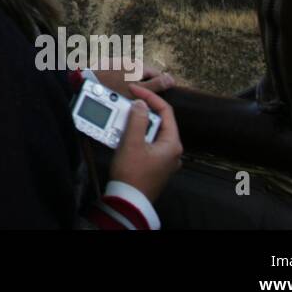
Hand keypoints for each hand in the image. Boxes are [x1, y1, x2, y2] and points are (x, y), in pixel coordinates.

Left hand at [93, 63, 174, 97]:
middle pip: (144, 73)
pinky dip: (120, 81)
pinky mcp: (106, 66)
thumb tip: (171, 79)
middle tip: (143, 99)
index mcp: (138, 65)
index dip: (161, 84)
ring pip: (131, 74)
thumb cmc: (114, 89)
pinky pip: (119, 74)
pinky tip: (117, 90)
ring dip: (133, 83)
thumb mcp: (138, 90)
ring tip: (129, 96)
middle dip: (146, 84)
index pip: (157, 73)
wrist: (86, 84)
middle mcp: (129, 61)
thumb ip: (155, 85)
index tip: (159, 96)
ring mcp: (117, 62)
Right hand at [108, 85, 182, 204]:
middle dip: (139, 114)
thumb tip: (141, 103)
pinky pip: (146, 144)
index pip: (165, 111)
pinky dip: (134, 138)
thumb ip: (137, 119)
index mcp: (172, 144)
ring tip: (119, 124)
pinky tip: (122, 138)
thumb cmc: (132, 174)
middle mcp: (172, 151)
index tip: (134, 90)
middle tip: (124, 108)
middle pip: (157, 122)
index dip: (150, 97)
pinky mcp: (154, 165)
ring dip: (134, 126)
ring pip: (150, 133)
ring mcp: (164, 159)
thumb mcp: (132, 143)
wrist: (128, 201)